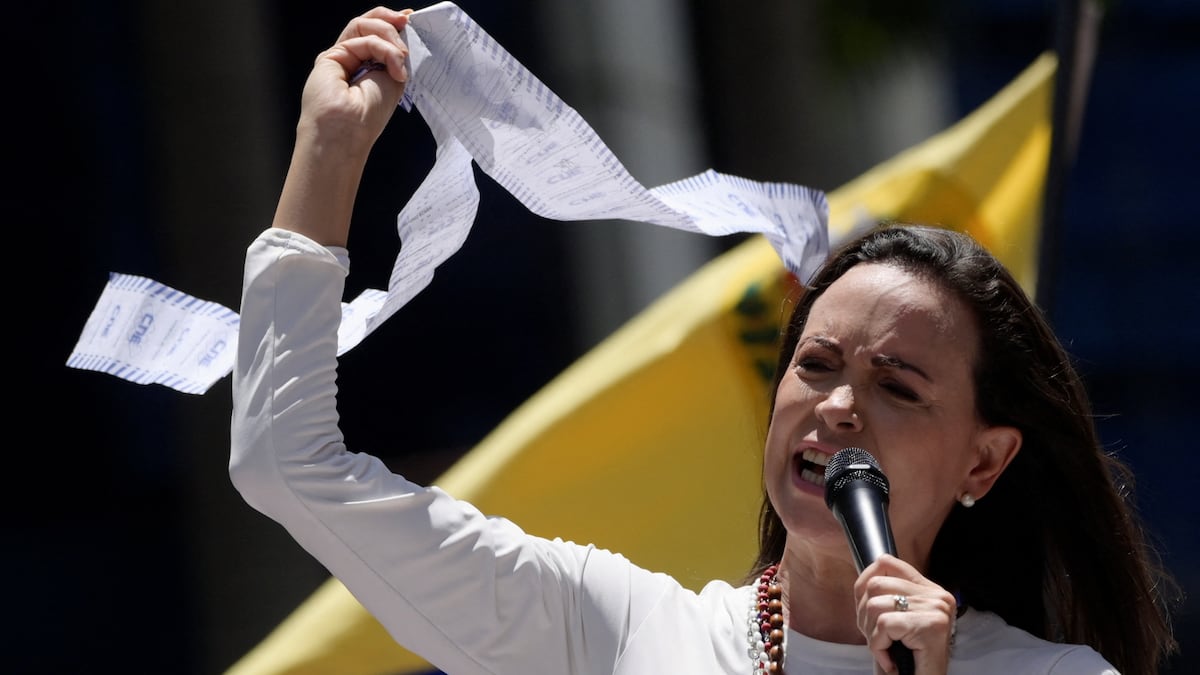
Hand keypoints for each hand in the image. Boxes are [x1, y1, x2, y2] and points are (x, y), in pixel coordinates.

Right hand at [272, 7, 413, 246]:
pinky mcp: (329, 57)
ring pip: (362, 26)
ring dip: (387, 33)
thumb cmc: (367, 119)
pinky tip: (393, 63)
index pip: (379, 38)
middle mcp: (353, 62)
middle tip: (406, 21)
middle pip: (368, 25)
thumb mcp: (393, 81)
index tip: (411, 20)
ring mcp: (340, 58)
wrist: (344, 135)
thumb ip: (394, 58)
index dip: (394, 26)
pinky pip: (358, 38)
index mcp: (368, 70)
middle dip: (389, 19)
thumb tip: (401, 41)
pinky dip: (380, 47)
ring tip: (400, 54)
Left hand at [854, 555, 956, 674]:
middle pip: (875, 584)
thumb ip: (886, 596)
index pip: (887, 562)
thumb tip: (864, 580)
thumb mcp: (895, 620)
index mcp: (928, 590)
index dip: (864, 584)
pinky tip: (890, 659)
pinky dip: (878, 646)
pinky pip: (885, 625)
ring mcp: (936, 609)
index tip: (864, 609)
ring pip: (876, 605)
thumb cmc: (905, 658)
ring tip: (885, 650)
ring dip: (871, 634)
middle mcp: (937, 595)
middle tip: (876, 638)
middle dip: (864, 615)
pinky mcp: (931, 626)